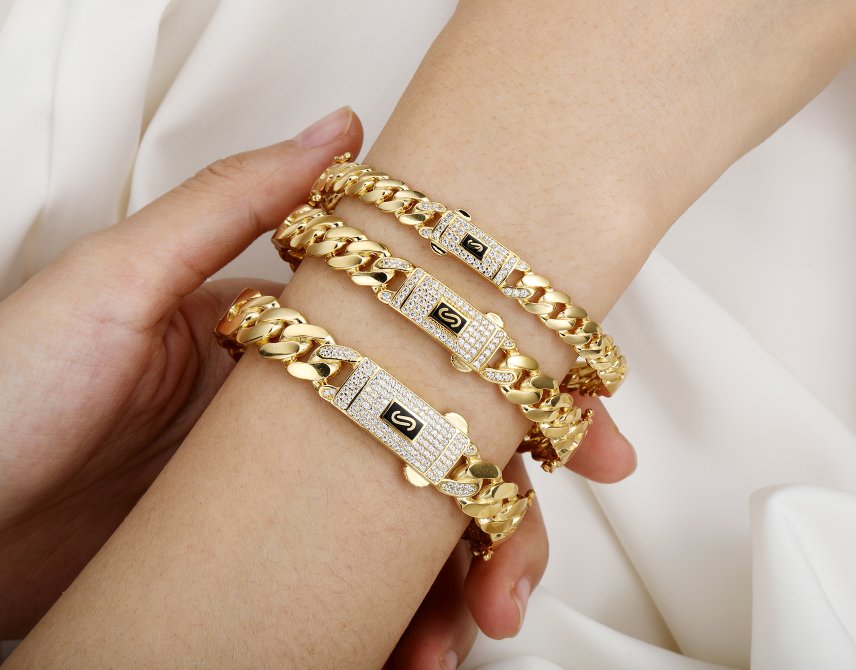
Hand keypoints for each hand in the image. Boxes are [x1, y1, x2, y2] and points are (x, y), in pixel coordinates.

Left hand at [0, 107, 634, 664]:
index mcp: (288, 353)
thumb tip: (340, 136)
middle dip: (506, 516)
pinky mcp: (259, 581)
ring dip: (460, 590)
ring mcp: (282, 513)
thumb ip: (231, 206)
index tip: (583, 431)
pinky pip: (359, 610)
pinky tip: (412, 653)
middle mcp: (300, 430)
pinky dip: (400, 636)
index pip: (433, 365)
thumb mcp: (114, 284)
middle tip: (519, 566)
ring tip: (465, 627)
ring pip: (413, 549)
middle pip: (442, 467)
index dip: (522, 396)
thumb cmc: (2, 399)